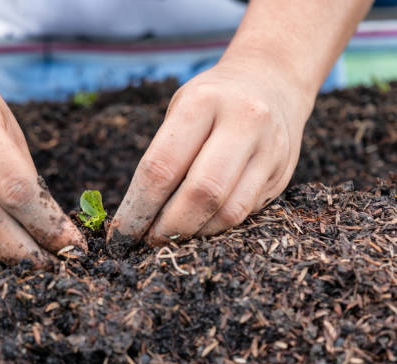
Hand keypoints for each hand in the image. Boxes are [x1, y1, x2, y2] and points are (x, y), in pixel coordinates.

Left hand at [107, 56, 313, 251]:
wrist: (271, 82)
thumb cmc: (210, 102)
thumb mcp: (180, 110)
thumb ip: (163, 157)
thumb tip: (136, 218)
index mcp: (203, 101)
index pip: (162, 166)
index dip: (138, 207)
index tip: (121, 232)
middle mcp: (243, 121)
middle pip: (201, 192)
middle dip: (168, 227)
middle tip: (148, 241)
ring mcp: (269, 148)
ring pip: (228, 211)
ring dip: (193, 233)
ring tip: (172, 236)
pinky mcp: (283, 173)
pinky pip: (245, 213)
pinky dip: (215, 228)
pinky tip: (198, 227)